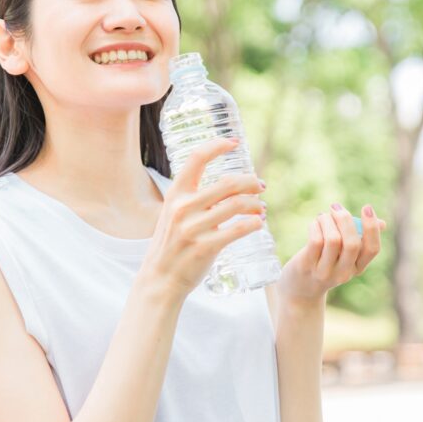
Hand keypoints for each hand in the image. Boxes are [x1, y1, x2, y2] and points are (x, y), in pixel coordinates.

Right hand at [136, 137, 267, 304]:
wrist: (160, 279)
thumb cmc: (172, 244)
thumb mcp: (174, 214)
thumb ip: (195, 199)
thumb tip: (229, 186)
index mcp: (175, 194)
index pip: (196, 158)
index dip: (217, 145)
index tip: (234, 142)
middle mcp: (183, 208)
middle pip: (228, 183)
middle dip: (251, 182)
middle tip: (261, 186)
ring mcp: (194, 228)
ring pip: (237, 205)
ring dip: (256, 204)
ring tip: (262, 208)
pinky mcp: (206, 247)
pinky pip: (239, 229)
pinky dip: (254, 224)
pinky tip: (259, 223)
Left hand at [277, 202, 386, 303]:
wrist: (300, 288)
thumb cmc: (326, 262)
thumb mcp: (345, 254)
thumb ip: (361, 238)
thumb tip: (382, 223)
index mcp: (358, 268)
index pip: (372, 249)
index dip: (372, 228)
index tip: (367, 207)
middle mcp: (344, 273)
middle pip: (352, 244)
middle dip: (345, 219)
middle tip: (336, 207)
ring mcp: (325, 272)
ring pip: (333, 239)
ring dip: (327, 220)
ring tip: (323, 216)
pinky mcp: (307, 266)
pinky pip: (315, 241)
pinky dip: (316, 225)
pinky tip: (315, 223)